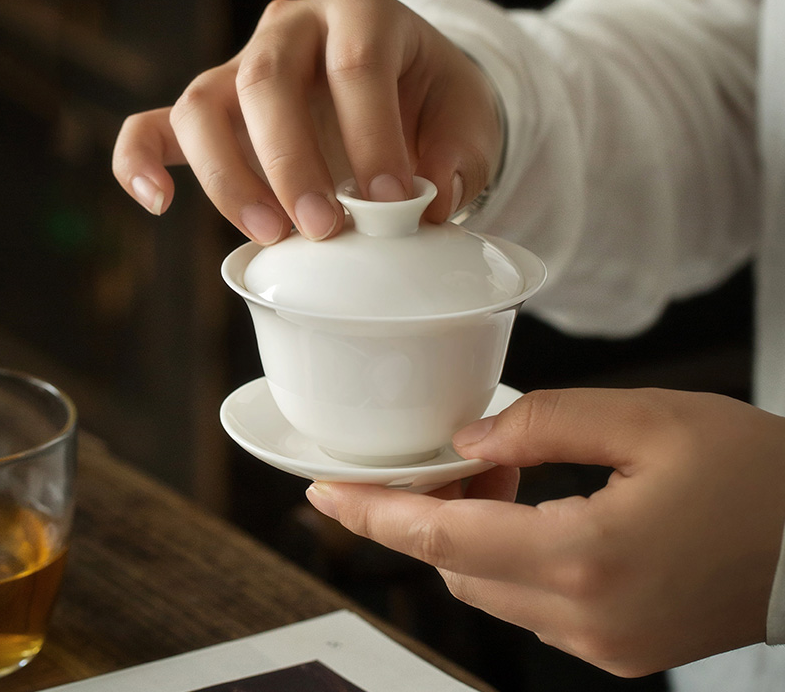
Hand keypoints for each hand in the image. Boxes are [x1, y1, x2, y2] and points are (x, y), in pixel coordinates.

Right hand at [112, 0, 501, 242]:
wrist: (403, 90)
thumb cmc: (432, 104)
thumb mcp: (467, 121)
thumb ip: (458, 159)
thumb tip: (427, 206)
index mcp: (362, 16)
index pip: (356, 67)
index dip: (373, 138)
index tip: (395, 204)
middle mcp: (292, 29)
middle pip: (266, 81)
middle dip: (292, 165)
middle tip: (324, 229)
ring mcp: (243, 66)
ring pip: (204, 106)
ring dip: (230, 179)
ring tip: (271, 236)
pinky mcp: (215, 109)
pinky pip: (156, 125)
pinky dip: (141, 162)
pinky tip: (159, 203)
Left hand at [305, 387, 784, 676]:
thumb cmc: (754, 475)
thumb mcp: (646, 419)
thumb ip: (543, 422)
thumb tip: (470, 442)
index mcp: (587, 557)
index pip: (443, 540)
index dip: (372, 516)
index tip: (323, 494)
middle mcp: (585, 617)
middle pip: (456, 566)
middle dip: (425, 512)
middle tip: (435, 458)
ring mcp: (600, 643)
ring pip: (487, 586)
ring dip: (468, 531)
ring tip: (492, 472)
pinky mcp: (616, 646)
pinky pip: (527, 600)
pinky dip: (505, 554)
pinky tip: (526, 507)